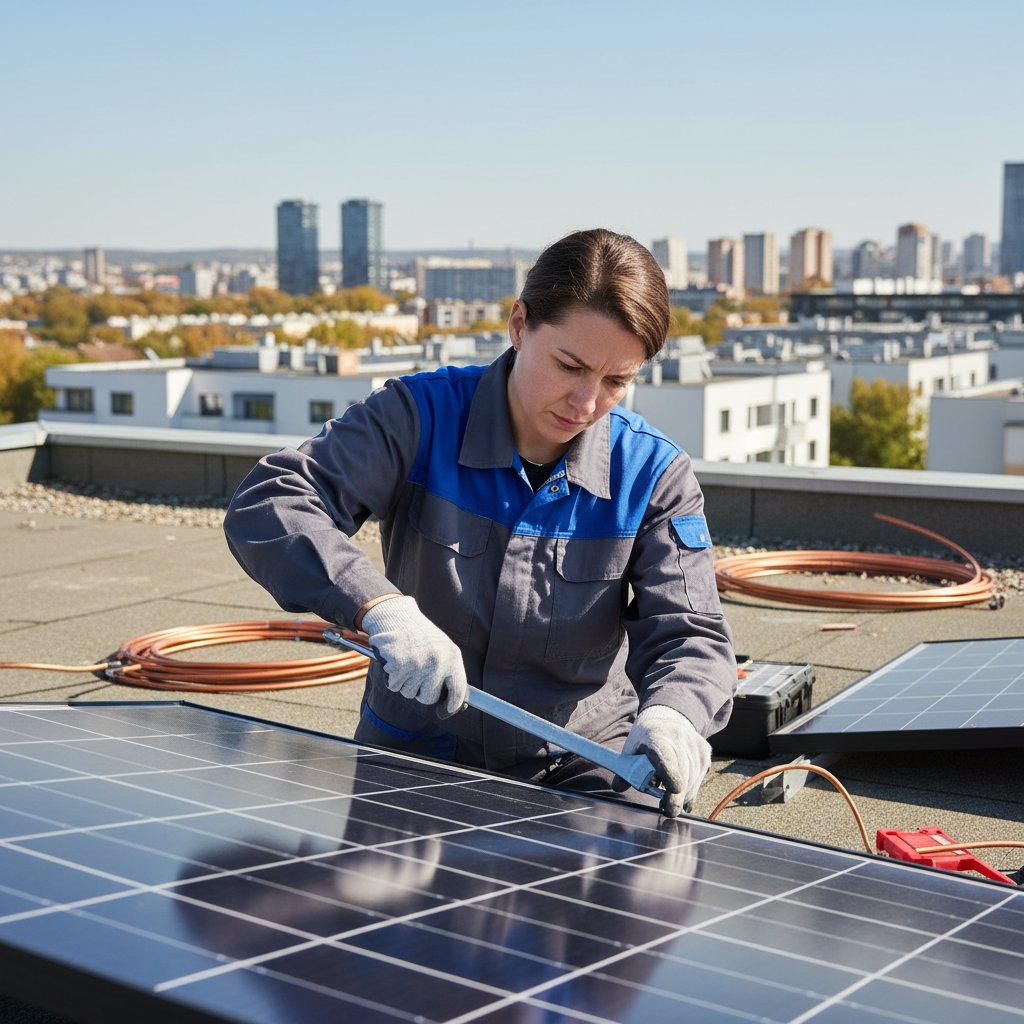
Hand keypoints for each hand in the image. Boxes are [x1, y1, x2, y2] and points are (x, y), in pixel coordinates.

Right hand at [360, 596, 468, 715]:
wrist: (396, 616)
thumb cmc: (419, 635)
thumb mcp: (441, 647)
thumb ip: (447, 669)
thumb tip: (452, 699)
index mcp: (452, 656)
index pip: (458, 688)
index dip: (454, 703)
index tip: (448, 709)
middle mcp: (438, 662)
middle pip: (429, 698)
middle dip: (421, 693)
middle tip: (416, 678)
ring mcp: (419, 665)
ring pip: (409, 693)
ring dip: (404, 683)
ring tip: (405, 663)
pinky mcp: (400, 665)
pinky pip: (394, 686)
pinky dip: (391, 678)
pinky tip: (394, 661)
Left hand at [615, 705, 710, 816]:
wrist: (667, 719)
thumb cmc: (645, 739)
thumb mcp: (631, 749)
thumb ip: (624, 770)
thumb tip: (618, 787)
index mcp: (655, 736)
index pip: (665, 754)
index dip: (670, 772)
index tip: (674, 789)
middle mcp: (679, 737)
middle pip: (682, 772)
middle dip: (676, 797)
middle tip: (667, 811)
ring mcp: (694, 744)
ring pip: (693, 779)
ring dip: (683, 796)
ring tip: (670, 803)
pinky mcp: (704, 752)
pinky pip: (699, 777)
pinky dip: (691, 790)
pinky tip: (682, 796)